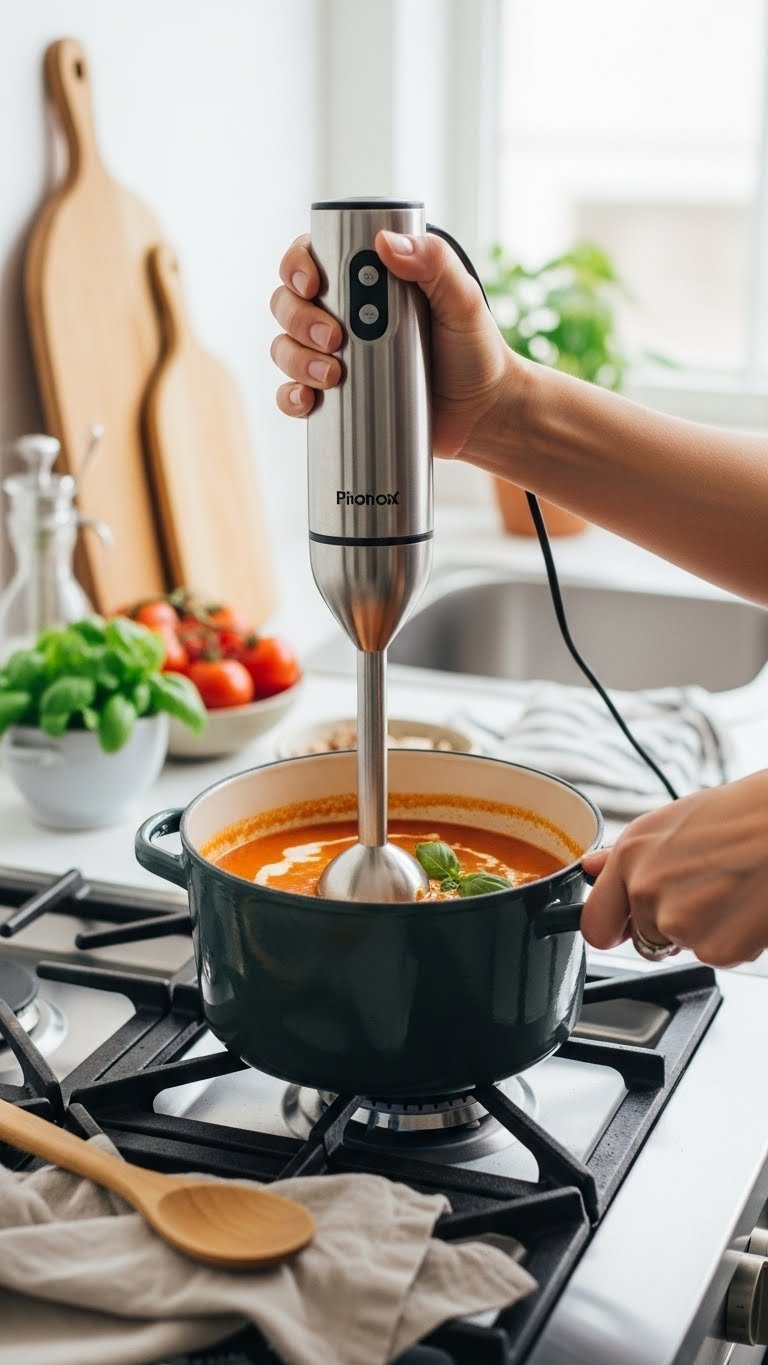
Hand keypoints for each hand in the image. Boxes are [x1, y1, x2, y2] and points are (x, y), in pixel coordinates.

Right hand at [270, 230, 519, 459]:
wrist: (482, 414)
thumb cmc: (475, 351)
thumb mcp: (462, 301)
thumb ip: (434, 262)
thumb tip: (386, 243)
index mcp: (367, 283)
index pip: (311, 259)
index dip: (296, 267)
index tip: (311, 285)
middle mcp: (343, 317)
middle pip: (288, 305)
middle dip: (299, 320)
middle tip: (335, 339)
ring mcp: (336, 359)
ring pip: (285, 349)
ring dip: (296, 359)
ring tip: (332, 376)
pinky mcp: (336, 400)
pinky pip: (293, 395)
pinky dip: (291, 397)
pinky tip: (307, 400)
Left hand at [580, 770, 767, 967]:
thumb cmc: (739, 816)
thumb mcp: (670, 823)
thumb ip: (623, 855)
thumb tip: (590, 867)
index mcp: (630, 858)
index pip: (594, 924)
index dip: (612, 929)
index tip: (622, 928)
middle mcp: (646, 892)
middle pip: (644, 939)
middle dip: (667, 926)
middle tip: (701, 892)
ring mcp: (679, 924)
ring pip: (682, 946)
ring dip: (702, 930)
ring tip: (728, 889)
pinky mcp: (715, 949)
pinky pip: (716, 956)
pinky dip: (731, 939)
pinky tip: (744, 905)